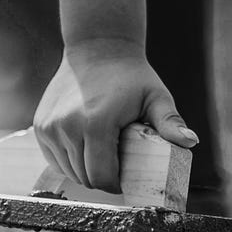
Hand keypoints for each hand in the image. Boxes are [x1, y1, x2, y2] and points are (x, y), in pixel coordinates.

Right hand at [32, 38, 196, 193]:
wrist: (97, 48)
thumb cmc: (131, 76)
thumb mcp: (156, 97)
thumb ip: (170, 122)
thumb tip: (191, 142)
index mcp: (96, 124)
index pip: (102, 177)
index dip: (116, 184)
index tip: (126, 178)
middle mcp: (67, 127)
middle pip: (84, 178)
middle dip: (102, 178)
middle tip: (117, 165)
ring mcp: (49, 127)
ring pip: (68, 171)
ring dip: (84, 170)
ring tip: (101, 154)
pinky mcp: (40, 127)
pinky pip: (55, 159)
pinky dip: (69, 160)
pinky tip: (84, 147)